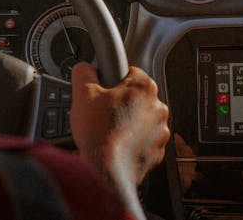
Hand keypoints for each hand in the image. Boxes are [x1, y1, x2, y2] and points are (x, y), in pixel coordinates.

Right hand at [71, 63, 169, 218]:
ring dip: (126, 122)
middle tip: (101, 113)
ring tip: (107, 131)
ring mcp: (160, 131)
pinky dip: (131, 141)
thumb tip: (85, 67)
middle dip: (118, 102)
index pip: (128, 71)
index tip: (103, 92)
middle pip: (134, 96)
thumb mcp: (82, 92)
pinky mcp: (157, 151)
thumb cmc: (98, 135)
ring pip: (139, 118)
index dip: (111, 81)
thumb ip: (84, 71)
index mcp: (144, 86)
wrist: (105, 175)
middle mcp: (157, 107)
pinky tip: (115, 144)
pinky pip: (143, 139)